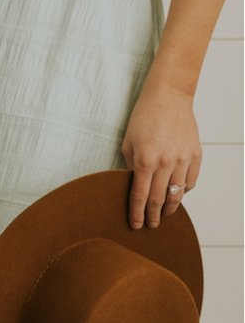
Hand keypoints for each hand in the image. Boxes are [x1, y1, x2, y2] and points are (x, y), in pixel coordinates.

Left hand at [120, 81, 201, 228]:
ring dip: (170, 208)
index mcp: (144, 161)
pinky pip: (191, 181)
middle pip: (158, 199)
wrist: (168, 97)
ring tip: (164, 214)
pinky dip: (184, 191)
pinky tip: (177, 194)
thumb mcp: (128, 143)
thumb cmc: (144, 117)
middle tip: (151, 225)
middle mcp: (165, 163)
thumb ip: (130, 167)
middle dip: (153, 216)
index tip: (136, 225)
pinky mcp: (195, 154)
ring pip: (177, 194)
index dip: (137, 214)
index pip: (140, 196)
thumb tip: (133, 187)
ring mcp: (182, 159)